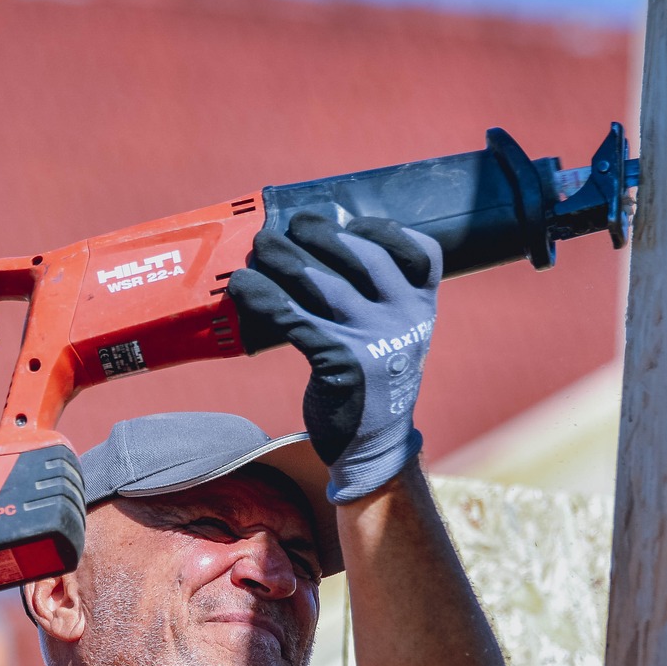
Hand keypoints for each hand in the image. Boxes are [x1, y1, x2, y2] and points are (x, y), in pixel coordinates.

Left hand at [228, 214, 440, 503]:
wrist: (372, 443)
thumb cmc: (373, 379)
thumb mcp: (393, 335)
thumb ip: (375, 297)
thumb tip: (316, 247)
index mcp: (423, 307)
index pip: (420, 252)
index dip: (382, 229)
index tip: (348, 221)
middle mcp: (407, 319)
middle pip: (363, 258)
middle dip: (320, 235)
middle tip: (286, 227)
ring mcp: (376, 341)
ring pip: (325, 285)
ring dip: (284, 260)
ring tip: (260, 247)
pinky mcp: (342, 363)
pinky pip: (295, 318)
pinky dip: (264, 298)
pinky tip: (243, 288)